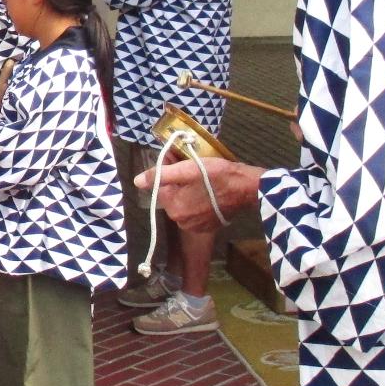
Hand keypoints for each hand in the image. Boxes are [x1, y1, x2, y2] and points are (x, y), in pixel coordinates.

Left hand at [134, 155, 262, 231]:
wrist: (247, 189)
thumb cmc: (217, 175)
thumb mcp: (188, 169)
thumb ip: (161, 175)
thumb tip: (137, 182)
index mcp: (173, 207)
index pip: (161, 185)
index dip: (168, 169)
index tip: (177, 158)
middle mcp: (181, 220)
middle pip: (171, 195)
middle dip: (177, 181)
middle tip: (190, 165)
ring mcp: (195, 226)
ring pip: (182, 202)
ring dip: (187, 190)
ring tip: (200, 177)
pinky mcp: (207, 227)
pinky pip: (194, 211)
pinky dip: (197, 201)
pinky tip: (207, 191)